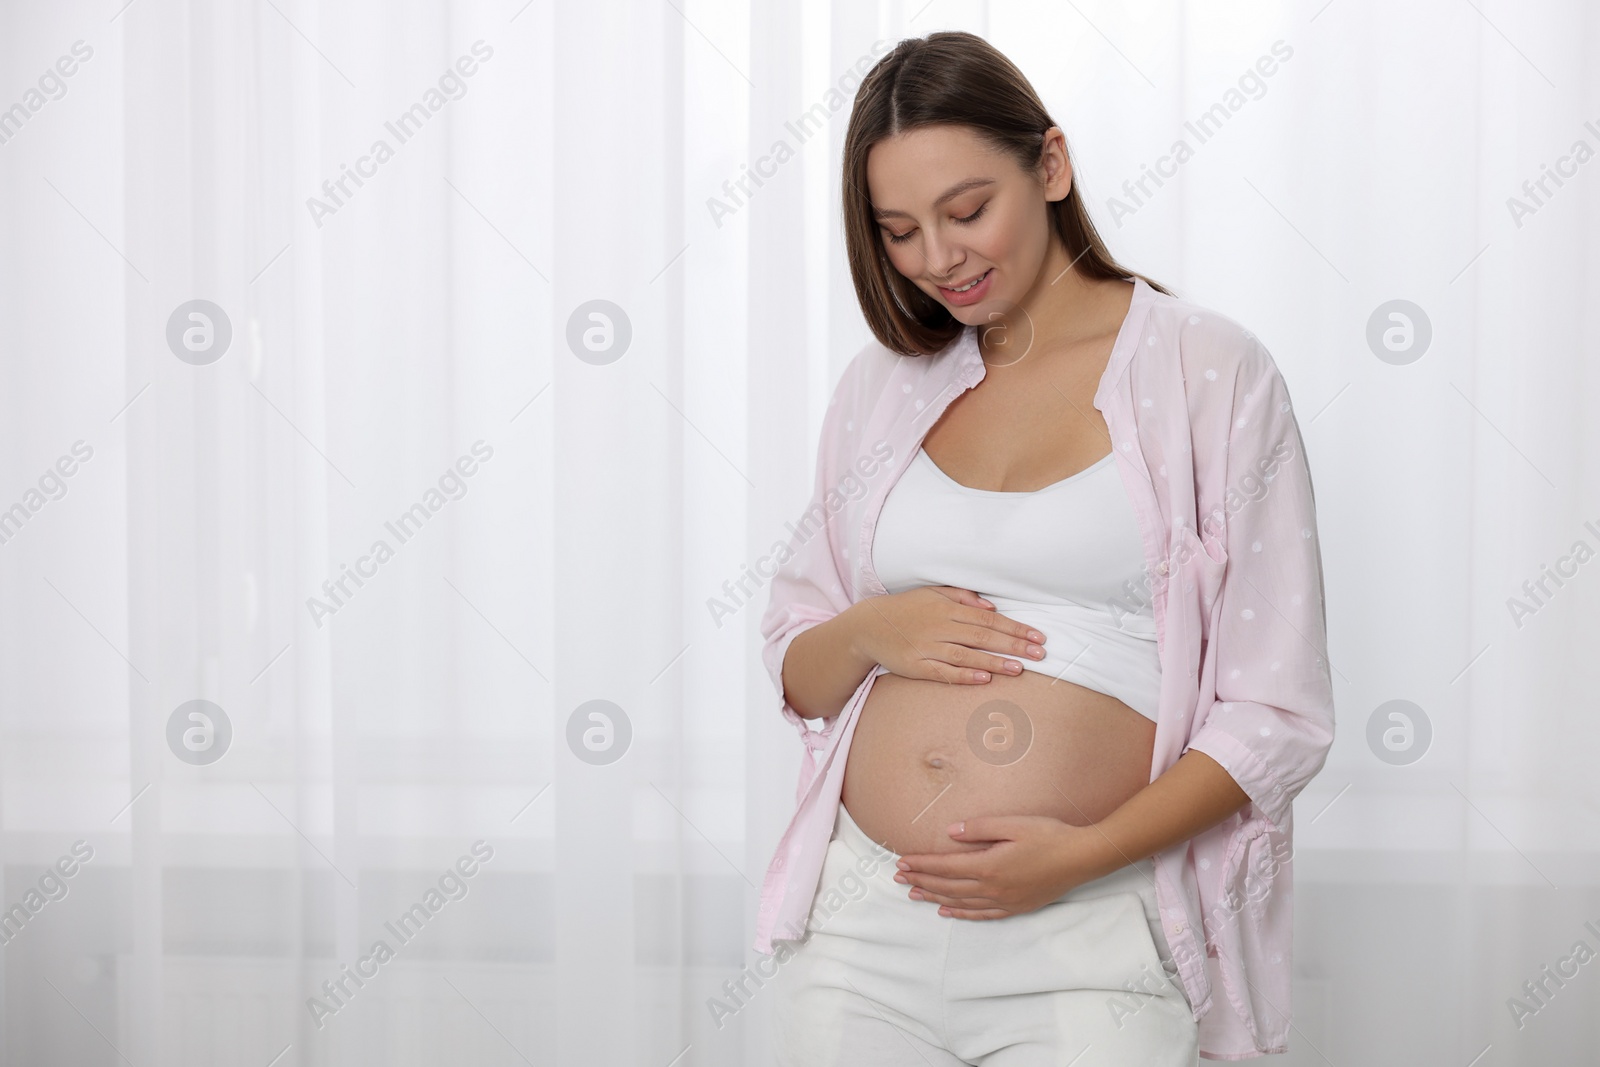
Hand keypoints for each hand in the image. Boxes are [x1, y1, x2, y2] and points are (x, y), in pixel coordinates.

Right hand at [850, 586, 1045, 684]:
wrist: (869, 626)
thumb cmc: (907, 609)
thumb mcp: (934, 593)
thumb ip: (963, 597)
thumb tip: (992, 607)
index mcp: (947, 609)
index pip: (988, 619)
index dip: (1014, 628)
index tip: (1037, 637)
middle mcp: (940, 627)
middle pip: (983, 636)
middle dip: (1013, 645)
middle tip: (1039, 654)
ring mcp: (928, 648)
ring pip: (966, 656)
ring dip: (994, 662)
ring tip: (1019, 669)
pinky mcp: (916, 666)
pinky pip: (943, 672)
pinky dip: (964, 676)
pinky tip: (984, 680)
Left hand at [891, 815, 1119, 918]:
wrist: (1081, 858)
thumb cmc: (1049, 835)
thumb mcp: (1013, 824)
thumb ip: (979, 829)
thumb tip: (950, 833)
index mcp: (988, 866)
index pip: (945, 866)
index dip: (921, 864)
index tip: (901, 861)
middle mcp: (992, 888)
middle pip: (947, 886)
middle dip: (921, 880)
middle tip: (898, 877)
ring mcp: (1004, 901)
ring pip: (960, 902)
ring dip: (934, 897)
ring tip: (914, 894)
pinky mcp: (1016, 907)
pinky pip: (981, 914)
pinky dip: (960, 913)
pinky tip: (947, 911)